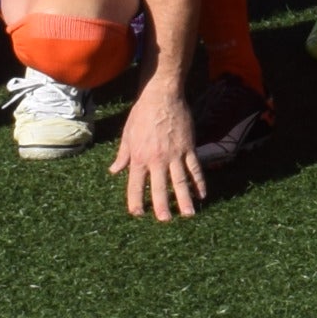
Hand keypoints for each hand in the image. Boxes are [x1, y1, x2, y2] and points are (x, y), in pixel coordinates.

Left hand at [116, 74, 204, 220]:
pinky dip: (199, 181)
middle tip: (165, 221)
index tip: (137, 214)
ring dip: (185, 199)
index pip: (135, 185)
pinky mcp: (188, 147)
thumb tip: (114, 171)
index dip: (135, 201)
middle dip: (162, 206)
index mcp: (139, 157)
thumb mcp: (127, 135)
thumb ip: (123, 155)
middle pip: (159, 188)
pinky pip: (194, 168)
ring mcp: (174, 154)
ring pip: (180, 181)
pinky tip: (202, 194)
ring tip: (189, 214)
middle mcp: (157, 159)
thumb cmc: (141, 114)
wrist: (162, 96)